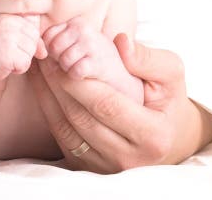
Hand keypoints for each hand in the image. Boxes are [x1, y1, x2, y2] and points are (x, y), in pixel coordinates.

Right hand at [0, 14, 46, 78]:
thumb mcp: (11, 39)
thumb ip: (30, 39)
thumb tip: (44, 52)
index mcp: (10, 16)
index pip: (33, 30)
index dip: (25, 42)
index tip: (8, 44)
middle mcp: (9, 22)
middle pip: (35, 41)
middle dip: (24, 52)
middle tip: (6, 52)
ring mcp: (7, 36)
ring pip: (31, 53)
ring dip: (21, 61)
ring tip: (4, 57)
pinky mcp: (7, 52)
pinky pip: (25, 64)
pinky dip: (17, 69)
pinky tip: (3, 65)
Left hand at [27, 34, 211, 172]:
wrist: (167, 137)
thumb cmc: (167, 100)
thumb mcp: (171, 75)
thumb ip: (149, 59)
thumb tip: (121, 42)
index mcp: (153, 136)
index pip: (107, 106)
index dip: (80, 82)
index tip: (62, 57)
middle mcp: (128, 159)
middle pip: (82, 118)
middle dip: (58, 85)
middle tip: (45, 56)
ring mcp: (106, 167)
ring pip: (66, 130)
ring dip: (48, 96)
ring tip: (40, 67)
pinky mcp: (87, 168)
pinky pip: (61, 138)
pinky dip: (47, 109)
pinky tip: (42, 86)